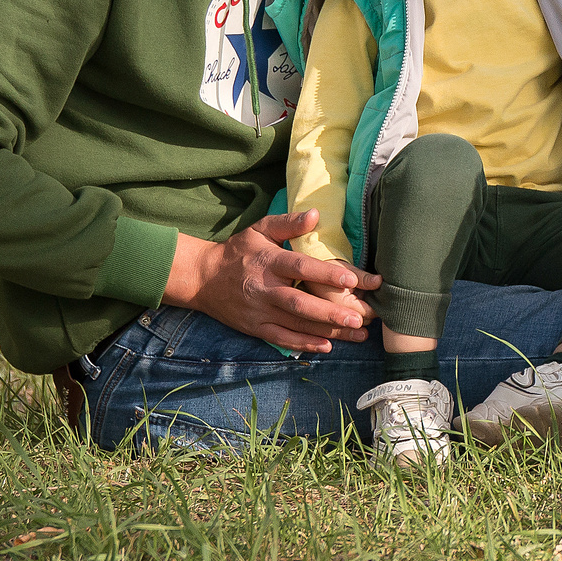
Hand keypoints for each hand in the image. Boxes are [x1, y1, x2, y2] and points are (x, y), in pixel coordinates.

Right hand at [165, 210, 382, 352]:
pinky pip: (282, 339)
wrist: (201, 278)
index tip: (352, 280)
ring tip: (357, 335)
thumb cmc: (237, 252)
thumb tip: (316, 214)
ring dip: (327, 331)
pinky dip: (304, 344)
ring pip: (296, 324)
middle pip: (300, 303)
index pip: (300, 268)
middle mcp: (264, 289)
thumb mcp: (259, 230)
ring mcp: (259, 311)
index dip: (325, 274)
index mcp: (268, 262)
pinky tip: (327, 347)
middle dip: (331, 313)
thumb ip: (288, 223)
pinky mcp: (255, 328)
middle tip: (360, 318)